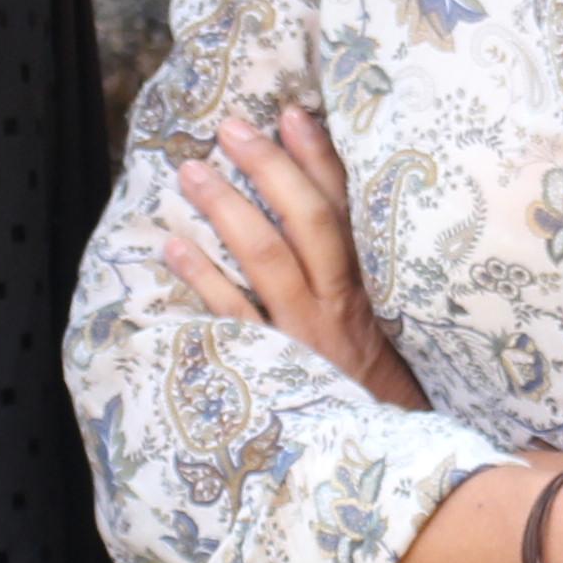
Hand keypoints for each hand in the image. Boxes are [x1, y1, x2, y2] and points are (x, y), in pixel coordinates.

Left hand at [164, 109, 420, 409]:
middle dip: (270, 168)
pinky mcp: (277, 365)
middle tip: (231, 128)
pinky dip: (203, 278)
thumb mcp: (388, 318)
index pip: (348, 207)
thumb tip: (324, 207)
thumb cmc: (381, 380)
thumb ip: (361, 266)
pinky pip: (235, 315)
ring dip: (228, 209)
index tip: (291, 113)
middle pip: (311, 220)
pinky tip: (174, 246)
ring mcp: (307, 332)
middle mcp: (341, 300)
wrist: (386, 449)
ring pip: (269, 258)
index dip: (320, 158)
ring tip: (193, 171)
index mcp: (373, 281)